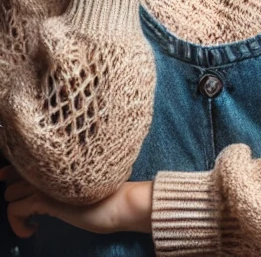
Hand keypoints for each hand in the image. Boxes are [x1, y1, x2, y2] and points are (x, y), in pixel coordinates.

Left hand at [1, 165, 152, 236]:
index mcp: (61, 160)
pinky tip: (30, 231)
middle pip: (14, 175)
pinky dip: (17, 225)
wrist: (119, 202)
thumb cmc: (108, 193)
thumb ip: (65, 177)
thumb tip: (45, 185)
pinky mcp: (43, 199)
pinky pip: (13, 211)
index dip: (13, 170)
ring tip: (31, 218)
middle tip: (27, 204)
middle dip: (15, 191)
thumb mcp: (83, 182)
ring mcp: (46, 181)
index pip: (26, 159)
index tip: (10, 179)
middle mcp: (50, 166)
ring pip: (10, 192)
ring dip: (17, 206)